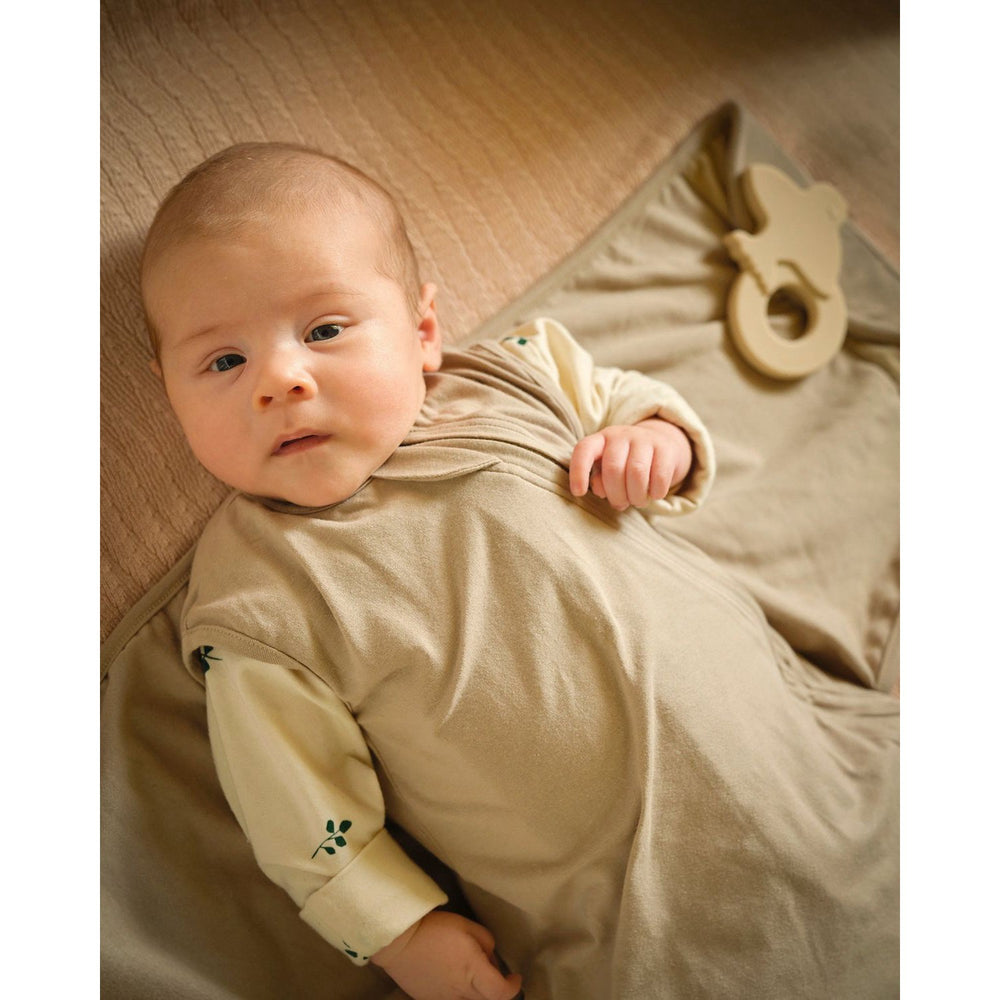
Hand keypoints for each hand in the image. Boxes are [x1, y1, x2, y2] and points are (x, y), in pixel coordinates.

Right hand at [371, 912, 521, 999]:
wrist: (399, 941)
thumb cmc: (435, 929)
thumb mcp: (467, 926)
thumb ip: (487, 943)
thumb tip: (491, 959)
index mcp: (473, 972)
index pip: (501, 992)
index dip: (512, 987)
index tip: (515, 976)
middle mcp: (461, 991)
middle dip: (497, 989)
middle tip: (493, 972)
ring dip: (478, 991)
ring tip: (471, 973)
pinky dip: (460, 992)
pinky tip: (453, 976)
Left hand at [569, 418, 691, 510]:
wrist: (661, 443)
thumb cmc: (626, 463)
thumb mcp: (607, 469)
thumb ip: (599, 480)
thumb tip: (600, 491)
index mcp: (601, 440)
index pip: (584, 450)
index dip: (578, 472)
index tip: (579, 493)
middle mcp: (621, 435)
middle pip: (613, 469)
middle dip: (616, 495)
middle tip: (621, 504)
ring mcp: (644, 439)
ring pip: (637, 473)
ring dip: (636, 496)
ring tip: (637, 501)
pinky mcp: (666, 448)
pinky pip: (659, 476)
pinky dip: (655, 492)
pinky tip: (654, 494)